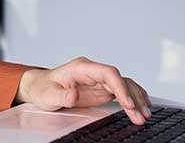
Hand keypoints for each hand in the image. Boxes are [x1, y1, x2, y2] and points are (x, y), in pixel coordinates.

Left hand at [16, 57, 153, 124]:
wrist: (39, 86)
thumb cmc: (43, 88)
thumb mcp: (48, 94)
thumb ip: (62, 96)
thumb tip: (74, 95)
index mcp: (82, 68)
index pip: (108, 73)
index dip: (120, 87)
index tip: (127, 103)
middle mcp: (93, 71)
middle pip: (120, 80)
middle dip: (132, 98)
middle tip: (140, 116)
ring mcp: (99, 79)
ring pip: (124, 85)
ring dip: (136, 99)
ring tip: (144, 115)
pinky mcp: (102, 88)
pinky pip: (122, 90)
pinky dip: (133, 98)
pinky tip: (142, 106)